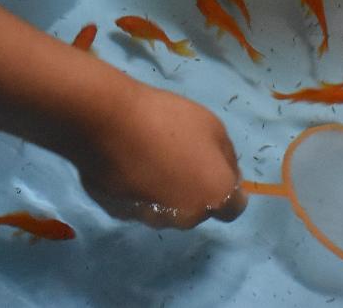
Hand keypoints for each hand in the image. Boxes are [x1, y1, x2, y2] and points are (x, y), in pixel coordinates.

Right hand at [73, 82, 246, 228]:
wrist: (110, 124)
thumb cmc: (168, 121)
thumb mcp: (213, 126)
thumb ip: (225, 157)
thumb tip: (227, 176)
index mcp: (215, 196)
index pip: (232, 208)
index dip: (224, 187)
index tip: (211, 166)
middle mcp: (188, 218)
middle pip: (197, 209)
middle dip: (192, 189)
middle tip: (177, 157)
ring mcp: (153, 220)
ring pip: (166, 210)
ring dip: (164, 193)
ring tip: (148, 159)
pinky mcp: (121, 216)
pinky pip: (137, 206)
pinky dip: (136, 193)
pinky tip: (127, 165)